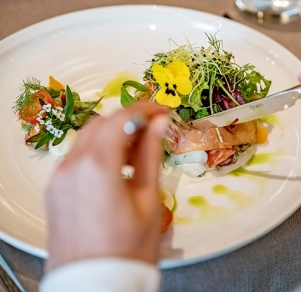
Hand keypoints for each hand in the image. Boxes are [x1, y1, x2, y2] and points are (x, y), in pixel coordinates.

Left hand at [44, 102, 169, 272]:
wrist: (95, 285)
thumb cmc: (129, 248)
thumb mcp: (148, 199)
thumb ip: (151, 155)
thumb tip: (160, 123)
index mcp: (97, 166)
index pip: (122, 118)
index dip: (146, 109)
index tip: (164, 110)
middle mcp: (72, 165)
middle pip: (101, 123)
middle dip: (128, 119)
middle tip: (154, 129)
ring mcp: (59, 177)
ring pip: (86, 138)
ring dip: (112, 134)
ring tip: (137, 149)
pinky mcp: (55, 190)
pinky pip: (76, 157)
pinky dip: (97, 151)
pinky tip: (116, 167)